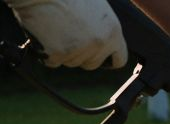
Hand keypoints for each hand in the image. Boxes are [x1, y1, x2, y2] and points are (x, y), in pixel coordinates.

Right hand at [6, 0, 126, 69]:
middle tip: (68, 37)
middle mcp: (99, 43)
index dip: (107, 59)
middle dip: (81, 55)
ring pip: (72, 63)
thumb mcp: (97, 6)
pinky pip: (52, 62)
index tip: (98, 57)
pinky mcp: (58, 53)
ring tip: (55, 30)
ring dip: (63, 53)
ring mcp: (79, 50)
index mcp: (113, 31)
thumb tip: (106, 40)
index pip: (119, 59)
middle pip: (92, 63)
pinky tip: (44, 35)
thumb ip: (104, 26)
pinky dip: (46, 53)